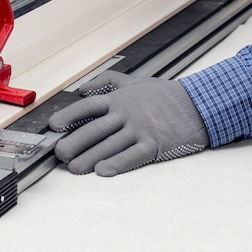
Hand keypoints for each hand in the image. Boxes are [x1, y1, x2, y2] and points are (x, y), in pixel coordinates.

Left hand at [49, 71, 209, 175]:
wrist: (198, 104)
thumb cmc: (165, 95)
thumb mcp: (135, 81)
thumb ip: (106, 81)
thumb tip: (82, 88)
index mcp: (120, 99)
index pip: (88, 106)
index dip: (69, 116)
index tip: (53, 125)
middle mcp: (127, 113)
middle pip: (95, 129)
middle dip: (74, 142)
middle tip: (60, 153)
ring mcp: (140, 129)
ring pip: (110, 145)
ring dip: (89, 158)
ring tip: (75, 168)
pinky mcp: (154, 144)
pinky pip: (133, 155)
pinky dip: (117, 163)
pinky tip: (103, 170)